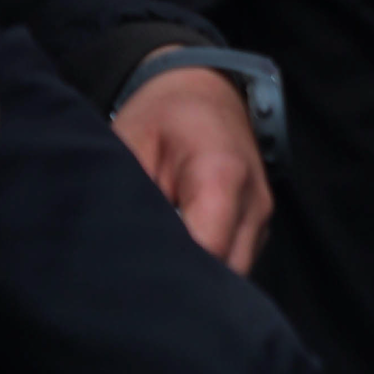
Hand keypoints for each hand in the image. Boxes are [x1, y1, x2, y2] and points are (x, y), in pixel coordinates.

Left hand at [113, 60, 268, 272]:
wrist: (202, 88)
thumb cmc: (162, 114)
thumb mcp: (129, 146)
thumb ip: (129, 199)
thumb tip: (113, 254)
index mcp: (221, 176)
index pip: (203, 252)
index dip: (166, 273)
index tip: (127, 277)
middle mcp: (253, 201)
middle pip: (223, 275)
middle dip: (180, 285)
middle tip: (132, 282)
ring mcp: (261, 216)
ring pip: (231, 277)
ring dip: (195, 279)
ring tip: (152, 270)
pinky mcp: (257, 225)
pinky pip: (234, 264)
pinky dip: (206, 269)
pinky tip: (174, 258)